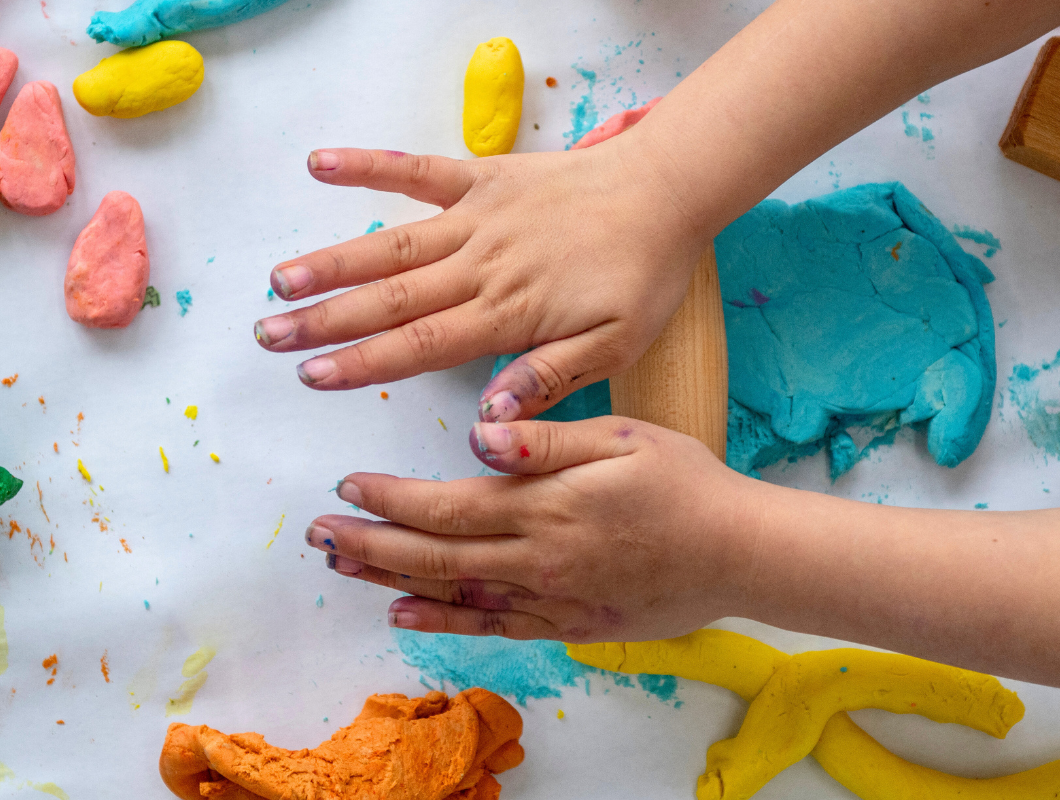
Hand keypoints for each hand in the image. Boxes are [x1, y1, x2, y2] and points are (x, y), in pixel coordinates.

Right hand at [255, 143, 710, 421]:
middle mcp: (480, 265)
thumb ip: (547, 379)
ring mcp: (477, 217)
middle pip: (389, 298)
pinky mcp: (482, 177)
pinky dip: (368, 165)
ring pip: (390, 243)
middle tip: (268, 336)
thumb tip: (488, 417)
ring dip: (331, 261)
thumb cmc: (643, 275)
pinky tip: (319, 165)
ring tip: (278, 279)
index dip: (360, 361)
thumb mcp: (614, 346)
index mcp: (508, 313)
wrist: (667, 190)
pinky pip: (417, 170)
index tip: (312, 376)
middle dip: (324, 320)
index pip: (419, 345)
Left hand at [303, 416, 765, 642]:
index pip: (445, 504)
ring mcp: (549, 598)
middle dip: (368, 544)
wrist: (742, 554)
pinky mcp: (567, 624)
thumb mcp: (622, 438)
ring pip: (452, 593)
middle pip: (432, 554)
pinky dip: (443, 622)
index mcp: (544, 505)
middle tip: (317, 536)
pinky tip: (405, 615)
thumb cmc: (686, 483)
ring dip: (390, 581)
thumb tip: (482, 431)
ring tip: (341, 570)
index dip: (389, 498)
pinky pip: (492, 627)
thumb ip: (545, 438)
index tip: (347, 485)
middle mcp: (535, 558)